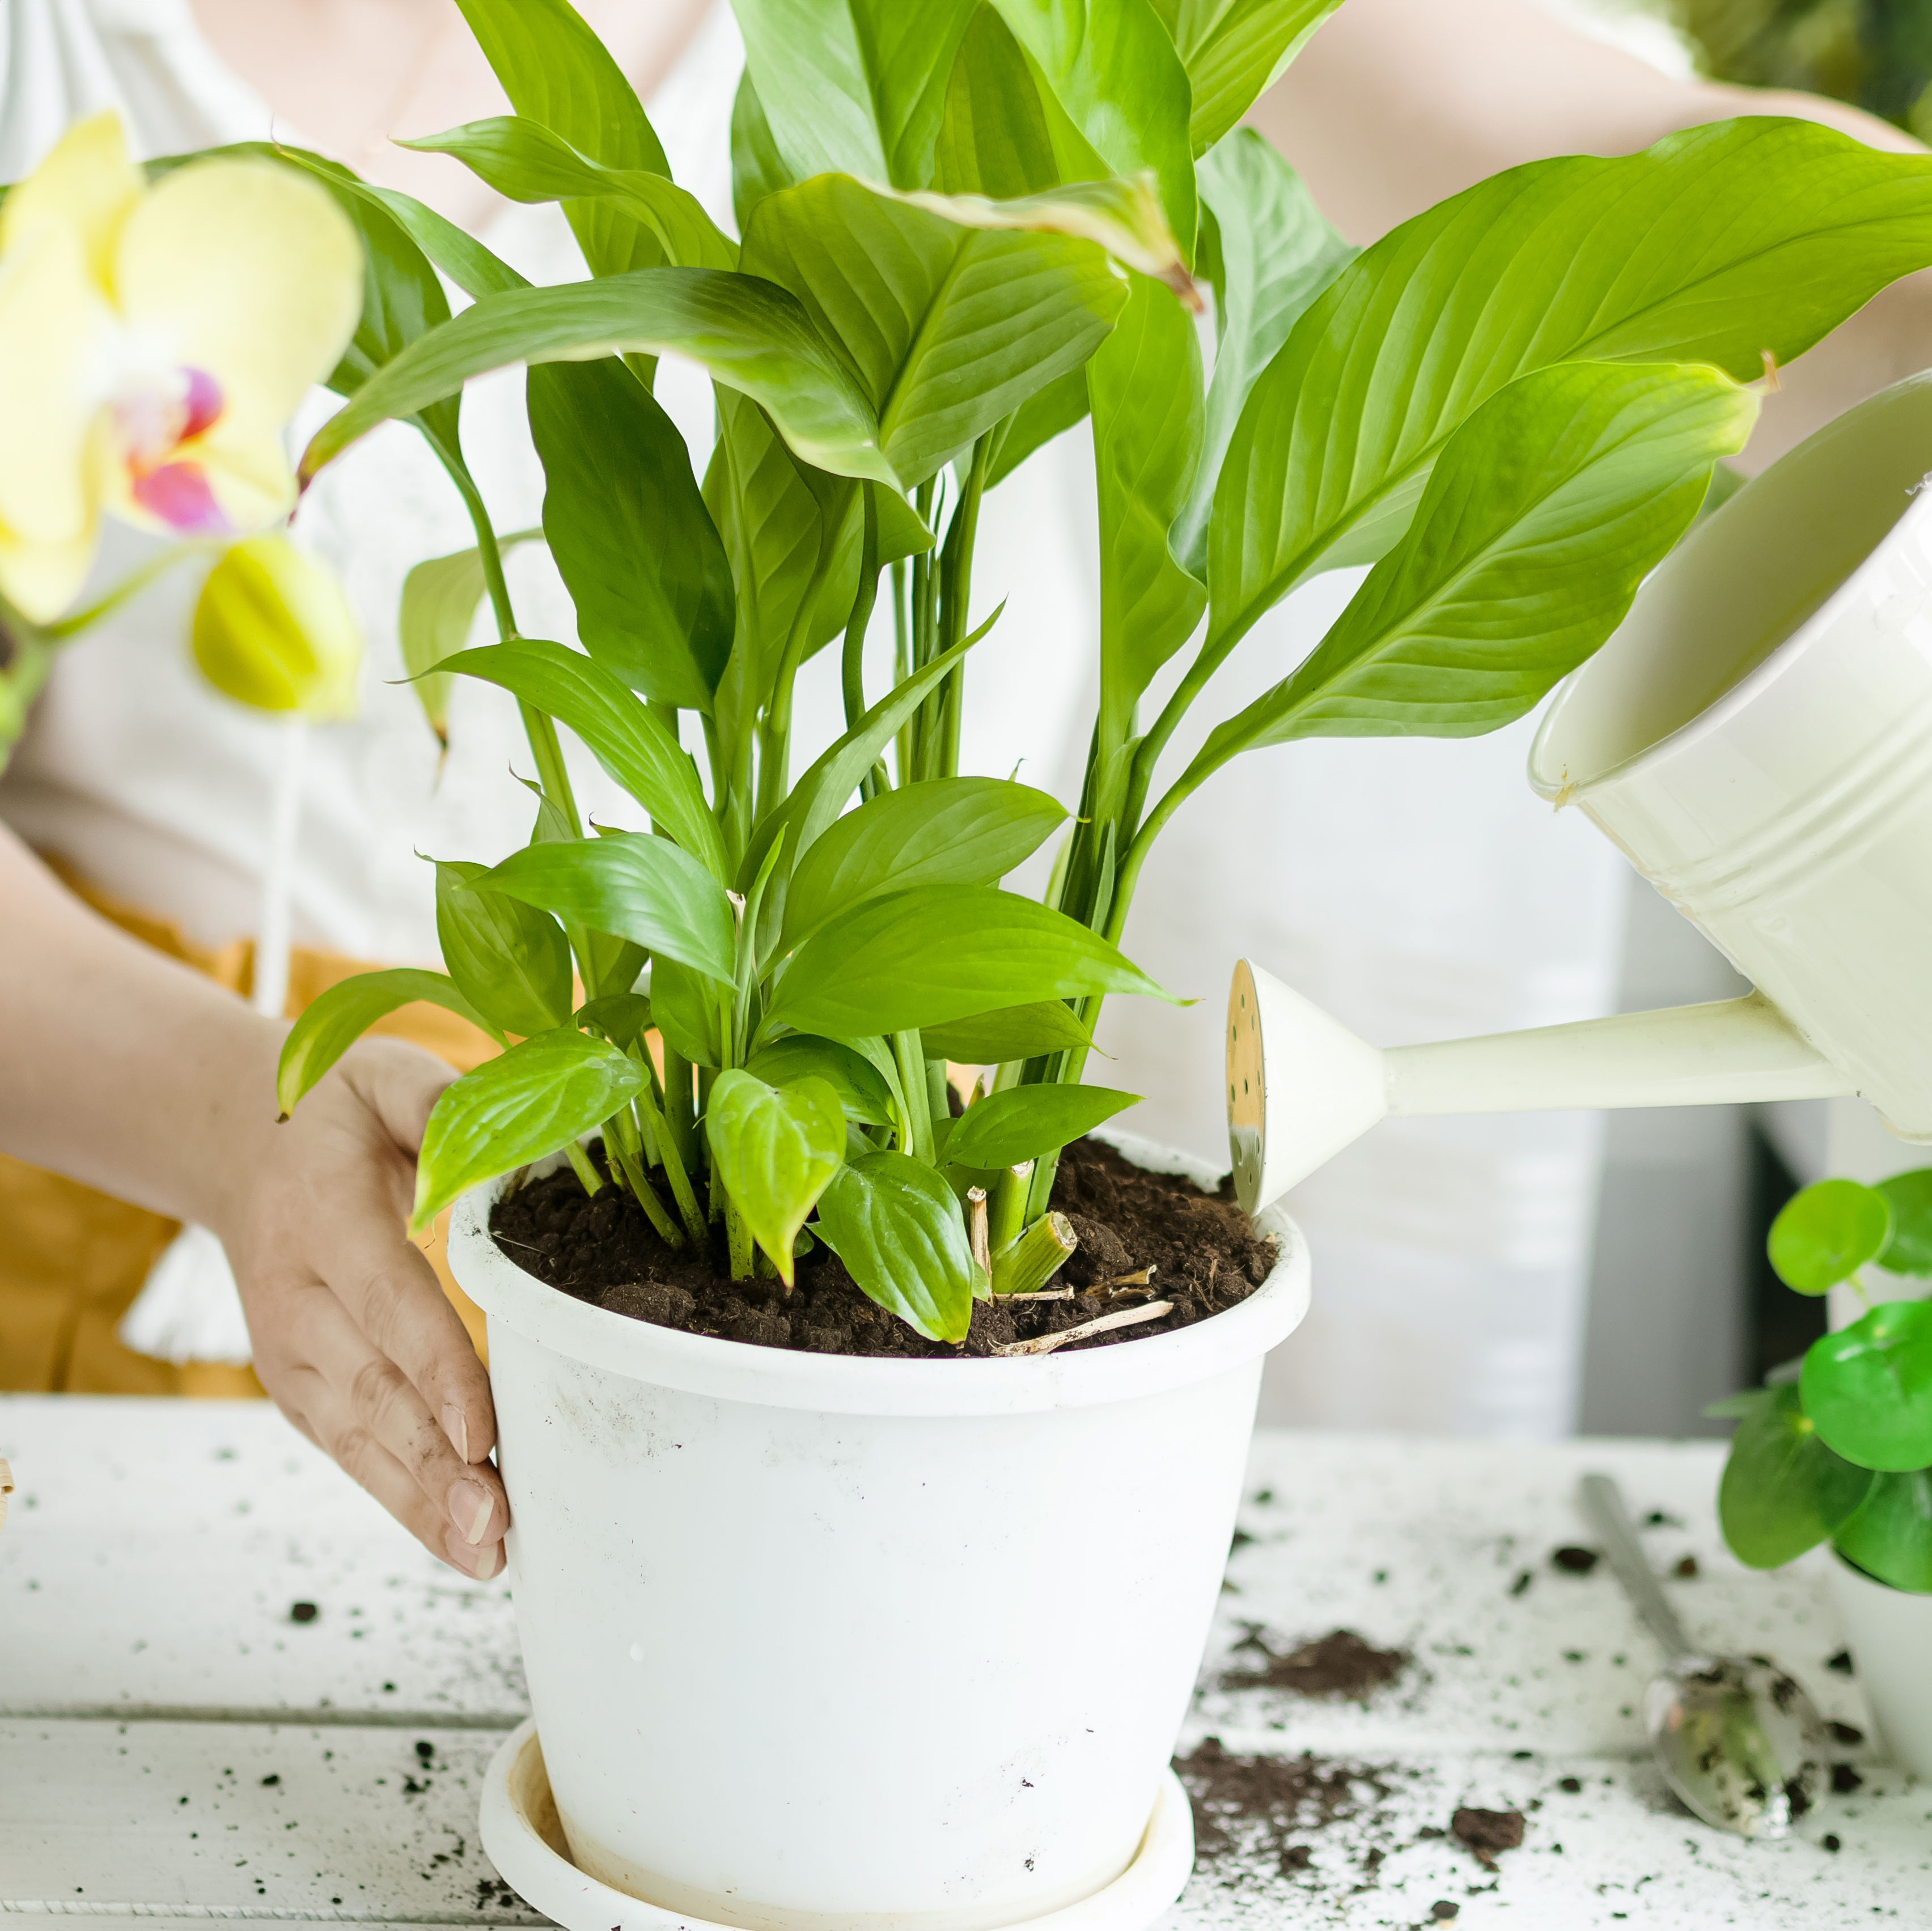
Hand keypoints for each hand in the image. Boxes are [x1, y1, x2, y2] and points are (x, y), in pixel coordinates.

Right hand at [215, 1034, 509, 1579]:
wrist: (236, 1146)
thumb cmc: (334, 1113)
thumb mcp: (384, 1077)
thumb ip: (444, 1105)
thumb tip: (524, 1140)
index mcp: (323, 1221)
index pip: (389, 1304)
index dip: (437, 1372)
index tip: (483, 1433)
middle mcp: (297, 1302)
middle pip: (374, 1394)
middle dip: (437, 1468)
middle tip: (495, 1525)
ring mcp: (291, 1357)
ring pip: (360, 1440)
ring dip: (422, 1504)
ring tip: (485, 1554)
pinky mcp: (301, 1390)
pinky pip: (354, 1451)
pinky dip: (403, 1501)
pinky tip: (458, 1544)